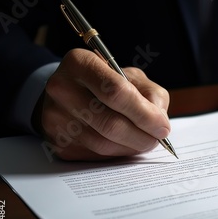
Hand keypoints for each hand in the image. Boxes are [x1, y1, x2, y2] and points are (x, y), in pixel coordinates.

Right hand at [37, 49, 170, 160]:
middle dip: (142, 136)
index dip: (145, 114)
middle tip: (157, 139)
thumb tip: (159, 123)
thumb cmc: (107, 83)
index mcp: (80, 63)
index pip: (116, 92)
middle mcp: (62, 88)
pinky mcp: (57, 142)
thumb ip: (152, 95)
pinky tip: (125, 144)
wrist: (69, 94)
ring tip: (144, 141)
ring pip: (104, 144)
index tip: (163, 127)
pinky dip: (117, 154)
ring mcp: (55, 117)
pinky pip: (95, 155)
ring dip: (131, 147)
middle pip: (110, 123)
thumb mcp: (132, 77)